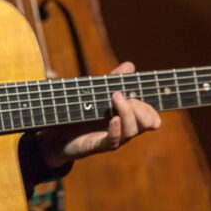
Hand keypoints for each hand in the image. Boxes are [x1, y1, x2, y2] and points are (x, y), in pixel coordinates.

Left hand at [37, 62, 161, 167]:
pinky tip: (113, 118)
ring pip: (132, 131)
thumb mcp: (98, 93)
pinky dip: (116, 129)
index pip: (152, 118)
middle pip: (147, 124)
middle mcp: (125, 130)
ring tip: (116, 97)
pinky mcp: (99, 145)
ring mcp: (113, 139)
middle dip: (141, 108)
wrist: (58, 133)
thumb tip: (130, 65)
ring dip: (127, 112)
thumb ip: (115, 80)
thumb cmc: (82, 113)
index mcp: (128, 119)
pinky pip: (113, 141)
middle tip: (123, 95)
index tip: (142, 95)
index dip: (151, 109)